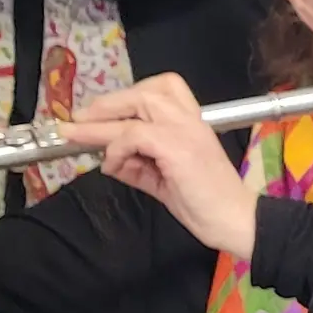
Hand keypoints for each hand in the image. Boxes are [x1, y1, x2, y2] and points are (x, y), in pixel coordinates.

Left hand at [63, 73, 259, 256]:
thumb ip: (138, 166)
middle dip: (107, 103)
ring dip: (103, 120)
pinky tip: (111, 165)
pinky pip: (134, 135)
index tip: (102, 113)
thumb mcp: (164, 181)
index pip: (160, 91)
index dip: (127, 97)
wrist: (235, 221)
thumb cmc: (205, 204)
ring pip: (138, 105)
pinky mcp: (176, 147)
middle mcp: (190, 119)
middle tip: (79, 118)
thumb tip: (108, 160)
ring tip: (77, 133)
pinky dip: (116, 148)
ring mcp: (184, 130)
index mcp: (192, 123)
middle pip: (144, 92)